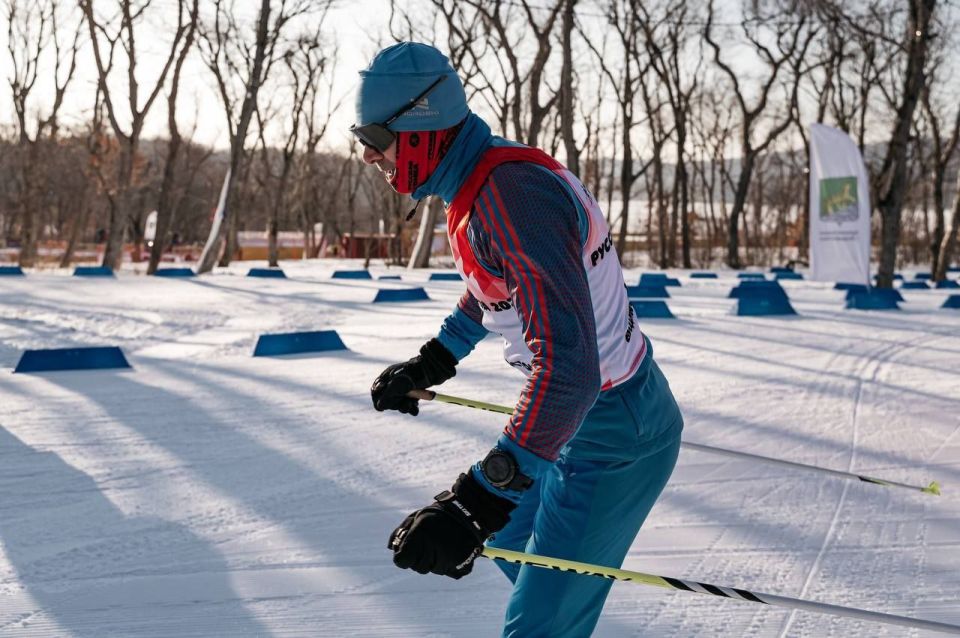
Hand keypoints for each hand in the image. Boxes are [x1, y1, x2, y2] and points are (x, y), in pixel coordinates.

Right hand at [371, 338, 456, 414]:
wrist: (433, 369)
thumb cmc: (411, 375)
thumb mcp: (396, 386)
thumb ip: (386, 397)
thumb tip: (379, 407)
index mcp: (387, 377)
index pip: (376, 391)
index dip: (377, 400)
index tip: (381, 408)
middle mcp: (394, 381)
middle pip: (388, 399)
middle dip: (395, 405)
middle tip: (404, 404)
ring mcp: (404, 386)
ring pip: (399, 403)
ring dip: (404, 407)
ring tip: (411, 406)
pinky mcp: (414, 391)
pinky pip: (409, 403)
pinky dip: (412, 408)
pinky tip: (415, 410)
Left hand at [388, 471, 514, 578]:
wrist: (469, 511)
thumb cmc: (437, 515)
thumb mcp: (416, 517)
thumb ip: (401, 532)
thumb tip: (391, 548)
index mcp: (420, 534)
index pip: (402, 561)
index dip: (404, 557)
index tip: (409, 551)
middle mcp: (434, 547)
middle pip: (419, 568)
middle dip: (421, 558)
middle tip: (429, 544)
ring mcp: (449, 556)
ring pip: (435, 571)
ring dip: (436, 561)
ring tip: (442, 545)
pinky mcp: (463, 562)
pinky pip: (450, 571)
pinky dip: (450, 564)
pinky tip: (452, 550)